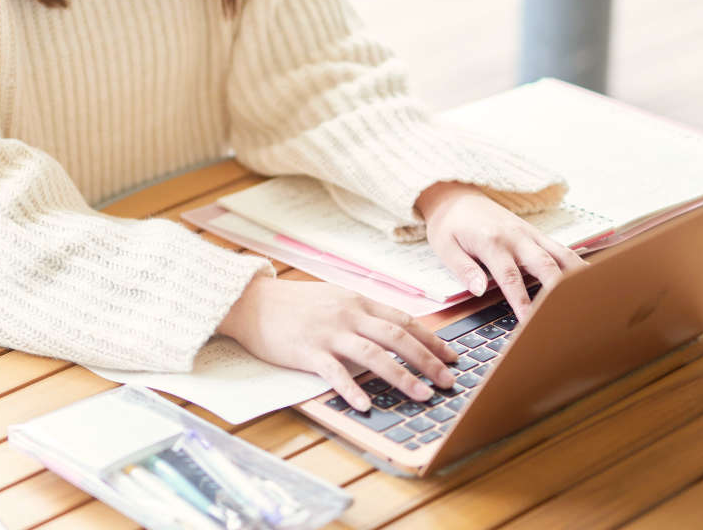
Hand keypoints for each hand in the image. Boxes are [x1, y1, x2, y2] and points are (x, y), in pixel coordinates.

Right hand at [216, 273, 458, 411]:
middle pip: (397, 337)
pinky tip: (366, 405)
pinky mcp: (307, 351)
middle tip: (448, 381)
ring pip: (373, 355)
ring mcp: (328, 333)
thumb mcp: (334, 298)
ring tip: (422, 396)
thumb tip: (394, 330)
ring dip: (402, 377)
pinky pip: (334, 372)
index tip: (452, 357)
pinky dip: (352, 389)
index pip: (403, 320)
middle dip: (427, 360)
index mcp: (357, 301)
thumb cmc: (294, 304)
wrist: (251, 302)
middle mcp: (348, 315)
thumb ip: (362, 313)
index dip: (431, 340)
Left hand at [416, 181, 587, 320]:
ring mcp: (530, 234)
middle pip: (546, 265)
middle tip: (570, 314)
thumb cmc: (449, 224)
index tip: (531, 323)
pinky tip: (591, 279)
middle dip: (559, 291)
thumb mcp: (445, 246)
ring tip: (594, 297)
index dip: (523, 302)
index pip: (511, 278)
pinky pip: (561, 249)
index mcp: (492, 242)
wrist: (455, 194)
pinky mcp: (536, 234)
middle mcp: (516, 237)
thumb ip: (464, 269)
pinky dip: (576, 264)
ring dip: (578, 276)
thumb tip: (479, 291)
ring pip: (561, 254)